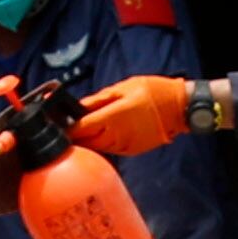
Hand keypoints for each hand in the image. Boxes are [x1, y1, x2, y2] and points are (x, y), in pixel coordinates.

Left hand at [78, 74, 200, 155]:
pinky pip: (111, 149)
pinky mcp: (132, 150)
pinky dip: (103, 143)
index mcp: (111, 117)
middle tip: (69, 129)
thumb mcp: (122, 88)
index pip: (81, 128)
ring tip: (84, 132)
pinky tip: (103, 134)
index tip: (59, 125)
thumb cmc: (151, 92)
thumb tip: (78, 107)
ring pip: (98, 148)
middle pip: (86, 142)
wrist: (178, 108)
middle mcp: (116, 136)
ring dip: (89, 142)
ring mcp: (124, 146)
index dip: (68, 128)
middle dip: (76, 137)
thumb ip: (98, 99)